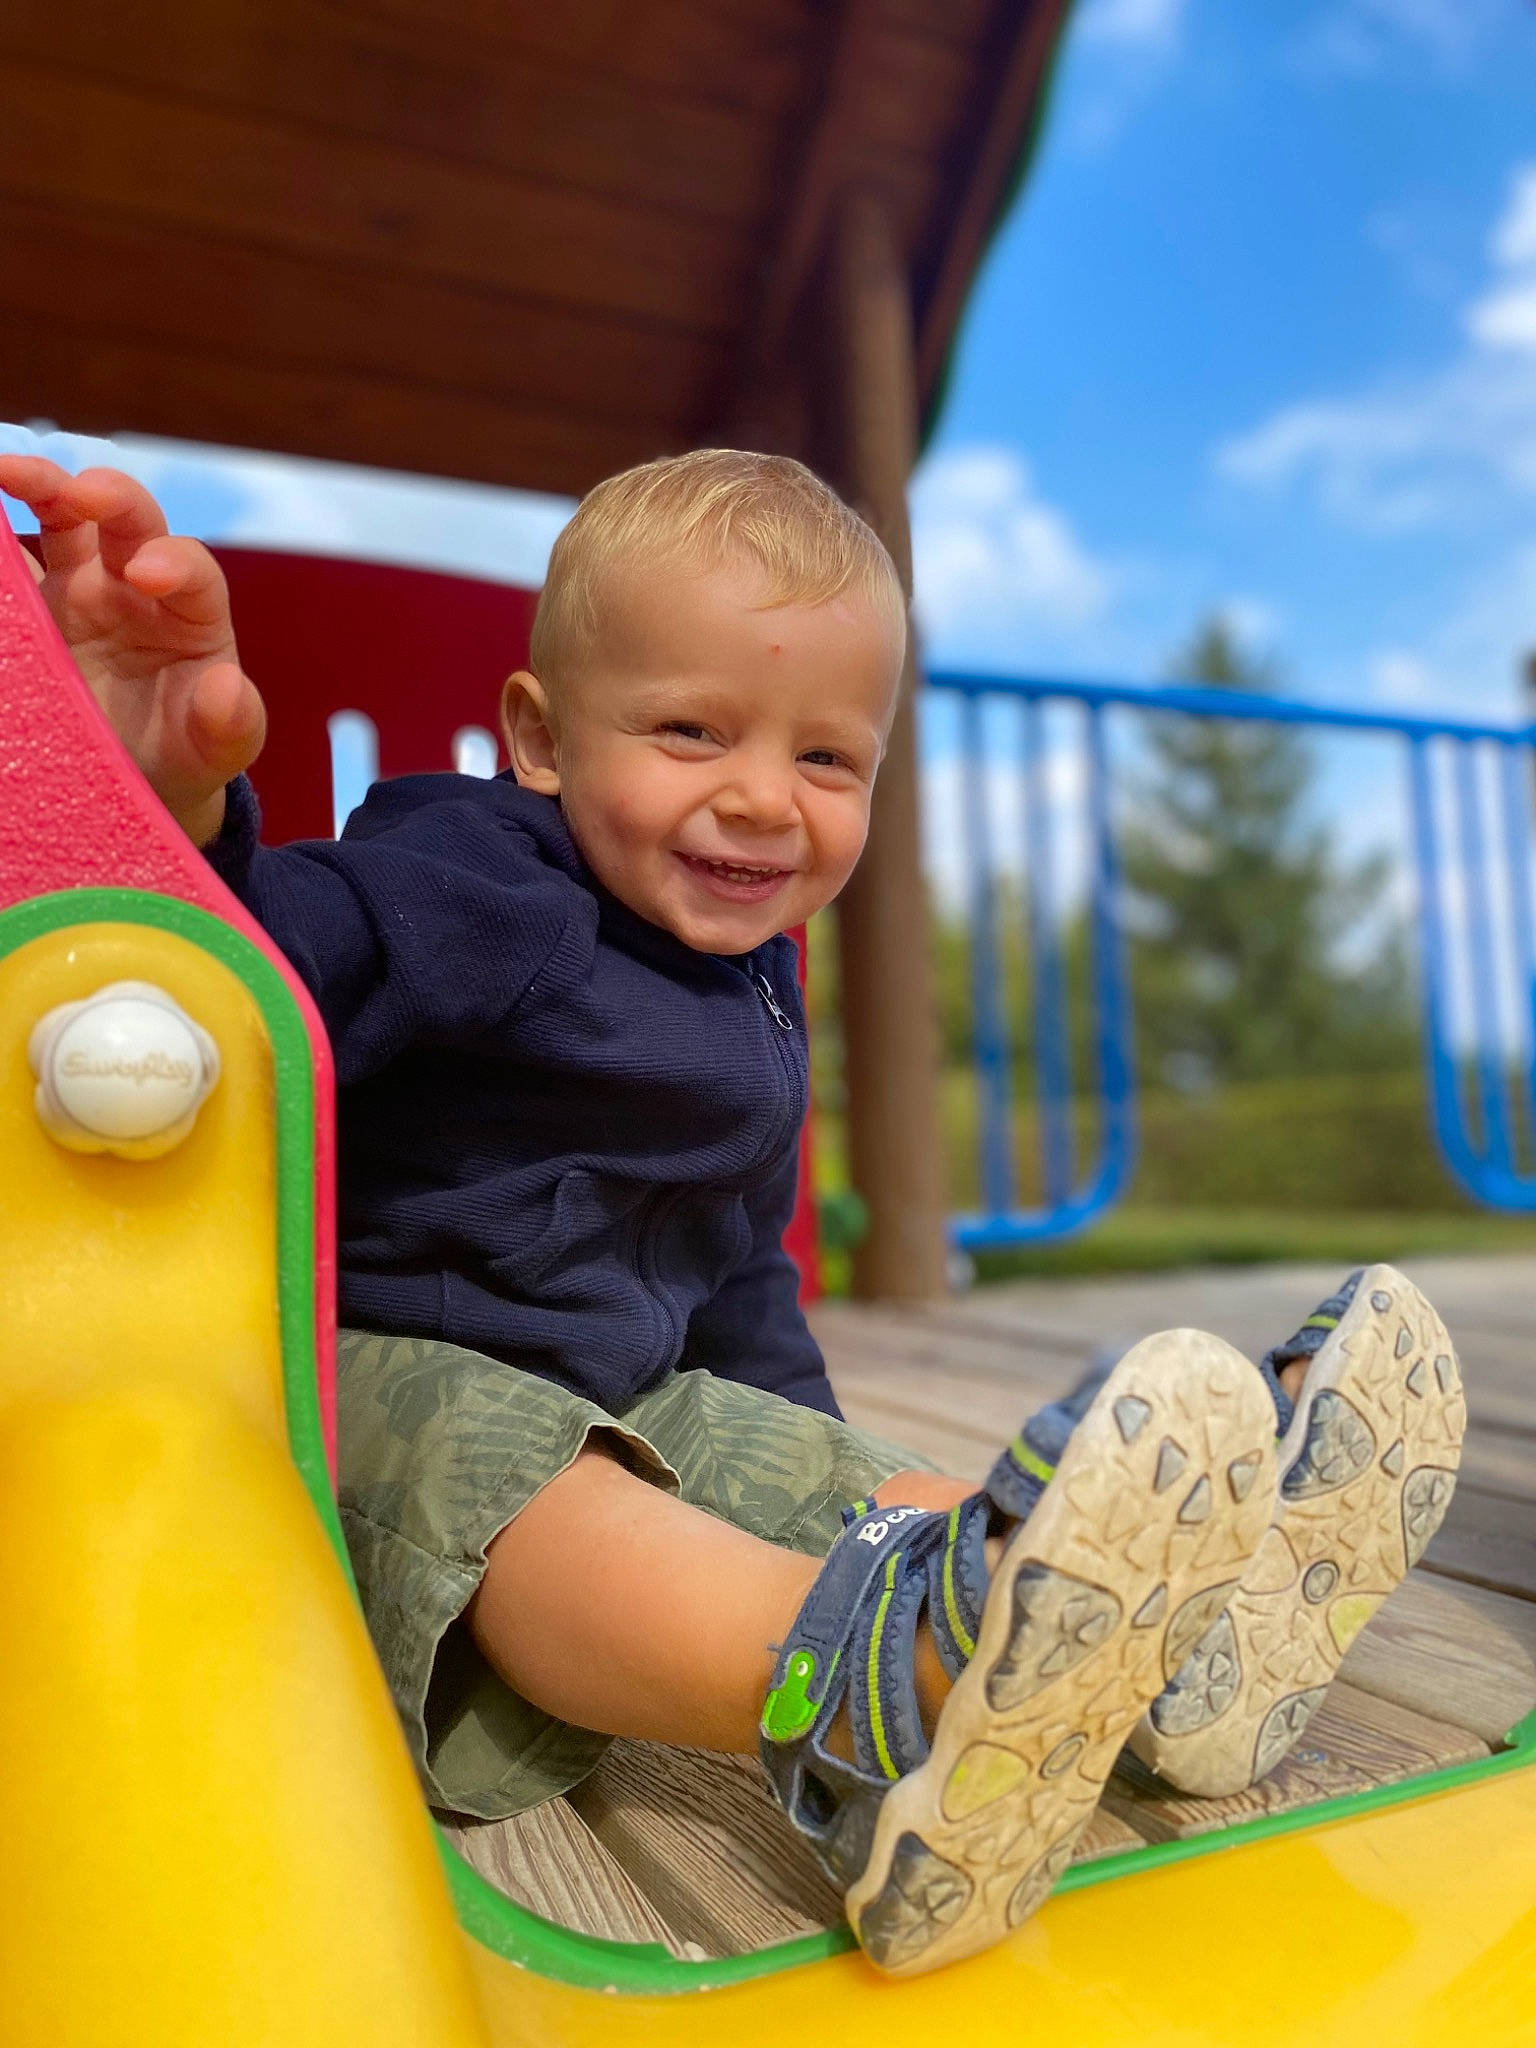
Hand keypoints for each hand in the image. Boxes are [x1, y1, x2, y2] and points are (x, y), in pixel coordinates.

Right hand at [0, 456, 265, 845]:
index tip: (147, 575)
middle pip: (128, 518)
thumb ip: (233, 722)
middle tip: (77, 492)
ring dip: (38, 485)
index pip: (191, 567)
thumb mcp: (217, 750)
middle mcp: (136, 583)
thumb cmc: (185, 750)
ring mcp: (80, 588)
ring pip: (62, 519)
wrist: (134, 773)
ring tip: (4, 470)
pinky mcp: (34, 606)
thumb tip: (228, 685)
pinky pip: (12, 564)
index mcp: (192, 610)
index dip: (172, 560)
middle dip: (107, 493)